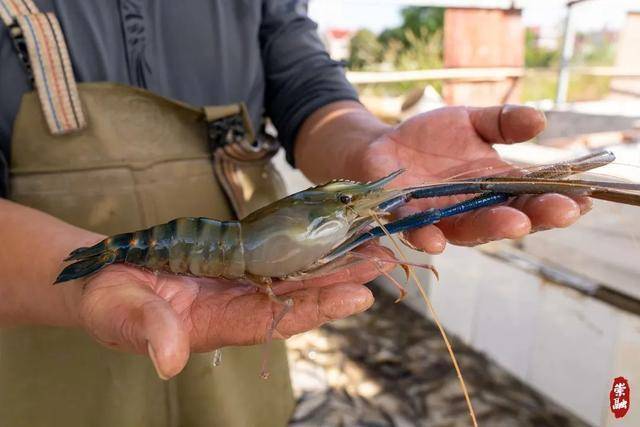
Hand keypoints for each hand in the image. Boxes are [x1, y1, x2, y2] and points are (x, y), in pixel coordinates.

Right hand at [70, 244, 391, 379]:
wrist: (105, 279)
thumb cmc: (111, 302)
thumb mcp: (122, 315)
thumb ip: (148, 331)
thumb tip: (170, 358)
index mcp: (219, 323)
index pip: (276, 319)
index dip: (317, 308)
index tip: (357, 296)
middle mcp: (239, 303)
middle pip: (298, 293)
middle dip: (341, 279)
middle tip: (383, 261)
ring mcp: (239, 280)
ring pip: (293, 270)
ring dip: (331, 258)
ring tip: (371, 243)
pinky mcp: (234, 257)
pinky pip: (276, 250)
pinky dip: (303, 240)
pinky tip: (330, 229)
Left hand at [353, 105, 591, 252]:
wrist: (382, 145)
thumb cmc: (430, 137)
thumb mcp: (470, 121)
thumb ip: (502, 122)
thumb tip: (540, 120)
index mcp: (493, 188)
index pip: (530, 199)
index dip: (556, 201)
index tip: (584, 199)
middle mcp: (471, 209)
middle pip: (507, 220)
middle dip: (535, 217)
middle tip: (561, 212)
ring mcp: (440, 217)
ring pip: (467, 230)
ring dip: (491, 229)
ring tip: (516, 224)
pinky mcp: (406, 218)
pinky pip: (417, 231)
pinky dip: (426, 236)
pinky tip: (436, 239)